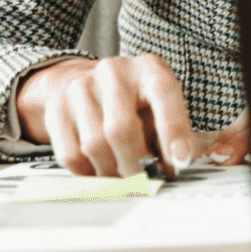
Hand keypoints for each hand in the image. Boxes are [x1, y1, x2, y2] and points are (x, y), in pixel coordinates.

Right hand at [17, 53, 211, 178]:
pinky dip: (89, 173)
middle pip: (120, 128)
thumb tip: (193, 158)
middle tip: (146, 183)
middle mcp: (113, 72)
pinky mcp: (57, 108)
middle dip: (136, 166)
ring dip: (113, 173)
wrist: (90, 86)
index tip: (180, 161)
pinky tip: (102, 171)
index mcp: (148, 68)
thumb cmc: (138, 103)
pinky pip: (70, 154)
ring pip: (94, 145)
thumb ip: (183, 135)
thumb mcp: (165, 109)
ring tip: (125, 178)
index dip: (173, 129)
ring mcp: (81, 88)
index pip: (162, 92)